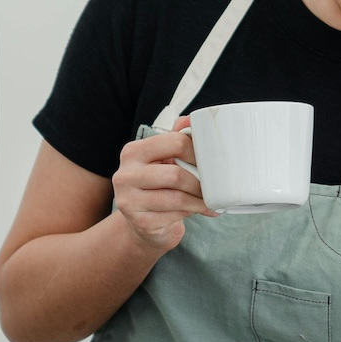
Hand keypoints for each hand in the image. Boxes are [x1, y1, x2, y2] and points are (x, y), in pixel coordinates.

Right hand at [110, 121, 214, 251]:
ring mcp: (129, 200)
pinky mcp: (140, 222)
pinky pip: (175, 215)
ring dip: (200, 200)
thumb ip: (175, 138)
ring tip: (212, 200)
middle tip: (215, 186)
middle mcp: (125, 175)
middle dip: (200, 182)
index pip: (174, 143)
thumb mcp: (163, 159)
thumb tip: (190, 119)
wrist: (142, 220)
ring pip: (177, 198)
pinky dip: (194, 212)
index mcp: (132, 152)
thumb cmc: (157, 185)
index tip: (210, 161)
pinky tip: (203, 210)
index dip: (197, 152)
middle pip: (175, 174)